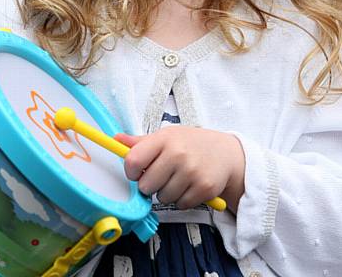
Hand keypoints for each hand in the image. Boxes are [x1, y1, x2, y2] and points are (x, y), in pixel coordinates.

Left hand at [115, 127, 244, 212]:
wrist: (226, 152)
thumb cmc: (190, 144)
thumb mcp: (167, 136)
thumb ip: (140, 142)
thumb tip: (115, 139)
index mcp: (164, 139)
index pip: (133, 161)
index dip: (131, 171)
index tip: (137, 171)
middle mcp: (177, 154)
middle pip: (146, 186)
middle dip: (150, 184)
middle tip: (161, 175)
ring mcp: (191, 172)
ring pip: (162, 198)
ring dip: (167, 193)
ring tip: (178, 178)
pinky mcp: (204, 188)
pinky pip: (180, 205)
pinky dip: (182, 199)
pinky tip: (189, 185)